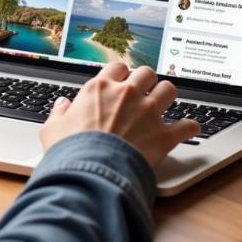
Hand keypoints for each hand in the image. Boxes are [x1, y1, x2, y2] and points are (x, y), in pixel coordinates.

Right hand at [40, 62, 198, 167]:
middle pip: (146, 73)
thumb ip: (59, 113)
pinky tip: (189, 128)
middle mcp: (127, 95)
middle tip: (144, 90)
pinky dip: (189, 127)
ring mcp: (147, 114)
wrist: (92, 174)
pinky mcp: (163, 136)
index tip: (121, 81)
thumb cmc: (71, 151)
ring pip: (169, 90)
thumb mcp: (52, 129)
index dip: (121, 73)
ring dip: (168, 95)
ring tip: (166, 102)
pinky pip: (186, 126)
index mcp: (100, 89)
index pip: (118, 67)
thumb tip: (61, 106)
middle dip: (147, 80)